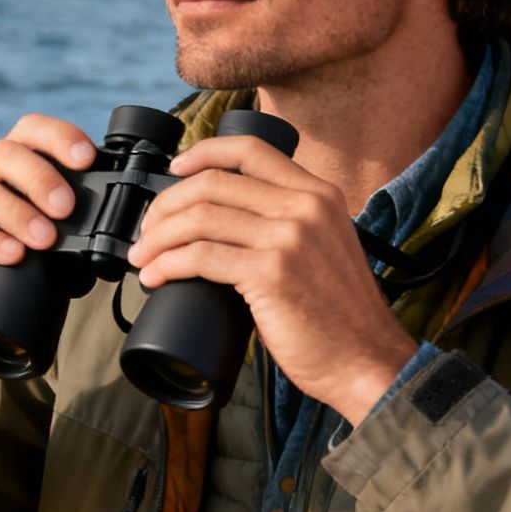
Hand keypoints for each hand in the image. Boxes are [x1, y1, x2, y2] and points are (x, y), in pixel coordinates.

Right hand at [0, 114, 96, 391]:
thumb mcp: (32, 241)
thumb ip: (61, 227)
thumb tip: (110, 231)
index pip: (28, 131)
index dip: (58, 137)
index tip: (86, 158)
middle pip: (5, 154)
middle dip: (41, 178)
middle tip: (68, 209)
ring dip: (18, 212)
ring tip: (45, 239)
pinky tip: (10, 254)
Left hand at [125, 135, 417, 423]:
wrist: (367, 361)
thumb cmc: (340, 316)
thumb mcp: (323, 247)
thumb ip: (288, 225)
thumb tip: (225, 224)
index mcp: (318, 193)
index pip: (250, 150)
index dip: (203, 153)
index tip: (174, 168)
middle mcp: (305, 206)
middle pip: (213, 183)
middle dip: (167, 205)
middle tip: (148, 230)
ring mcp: (289, 237)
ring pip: (200, 217)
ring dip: (158, 238)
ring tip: (143, 257)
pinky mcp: (271, 272)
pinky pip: (201, 256)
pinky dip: (168, 265)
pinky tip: (155, 276)